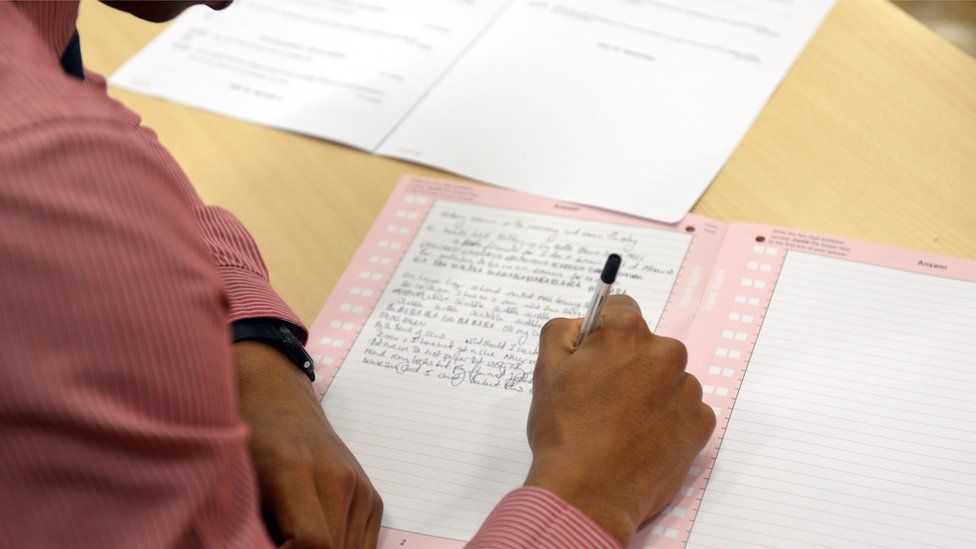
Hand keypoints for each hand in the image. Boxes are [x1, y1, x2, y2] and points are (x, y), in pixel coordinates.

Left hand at [234, 341, 382, 547]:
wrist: (276, 398)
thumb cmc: (247, 438)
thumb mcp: (236, 480)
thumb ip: (253, 526)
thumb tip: (259, 548)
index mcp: (297, 471)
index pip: (313, 542)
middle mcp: (338, 478)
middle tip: (280, 546)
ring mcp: (360, 487)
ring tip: (293, 543)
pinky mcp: (371, 496)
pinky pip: (363, 545)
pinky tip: (312, 544)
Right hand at [524, 295, 714, 545]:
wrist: (589, 494)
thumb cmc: (564, 433)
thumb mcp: (545, 371)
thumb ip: (560, 332)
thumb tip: (580, 326)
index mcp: (626, 333)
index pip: (620, 310)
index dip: (602, 334)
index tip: (593, 358)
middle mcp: (665, 353)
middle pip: (647, 347)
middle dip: (628, 365)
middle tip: (602, 399)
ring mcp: (687, 390)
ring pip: (667, 380)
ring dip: (650, 394)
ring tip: (621, 427)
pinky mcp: (701, 423)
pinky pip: (684, 411)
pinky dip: (667, 421)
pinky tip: (640, 441)